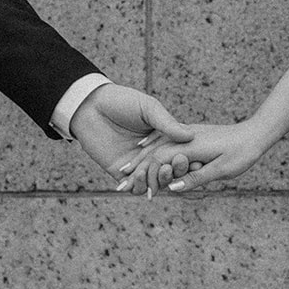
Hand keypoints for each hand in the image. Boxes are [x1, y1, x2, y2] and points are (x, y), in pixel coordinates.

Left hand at [70, 83, 191, 195]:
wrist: (91, 106)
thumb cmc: (121, 101)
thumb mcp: (149, 108)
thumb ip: (167, 123)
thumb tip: (191, 136)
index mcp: (162, 139)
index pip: (179, 154)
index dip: (188, 159)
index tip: (197, 160)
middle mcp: (151, 154)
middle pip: (169, 171)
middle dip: (177, 171)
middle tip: (179, 164)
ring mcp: (136, 165)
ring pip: (153, 181)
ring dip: (160, 180)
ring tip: (163, 171)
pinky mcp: (120, 172)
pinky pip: (134, 186)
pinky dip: (140, 187)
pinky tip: (142, 179)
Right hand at [137, 119, 276, 193]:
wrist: (255, 133)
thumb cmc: (242, 153)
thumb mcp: (222, 169)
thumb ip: (197, 178)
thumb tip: (174, 189)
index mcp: (189, 146)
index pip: (157, 161)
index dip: (142, 175)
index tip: (129, 189)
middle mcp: (183, 138)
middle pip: (152, 154)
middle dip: (135, 170)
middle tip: (119, 186)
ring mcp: (186, 135)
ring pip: (156, 147)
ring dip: (140, 160)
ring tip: (125, 171)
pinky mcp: (190, 135)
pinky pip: (165, 141)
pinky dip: (151, 148)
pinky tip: (143, 149)